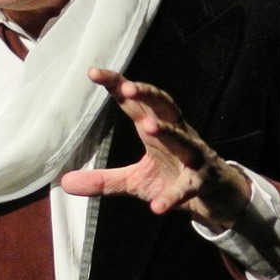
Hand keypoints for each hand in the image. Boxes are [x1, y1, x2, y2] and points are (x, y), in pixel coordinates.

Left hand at [61, 68, 250, 230]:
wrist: (214, 199)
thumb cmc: (172, 179)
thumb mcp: (134, 181)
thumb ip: (102, 180)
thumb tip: (64, 183)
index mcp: (156, 130)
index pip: (135, 103)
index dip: (117, 85)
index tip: (93, 72)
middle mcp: (177, 136)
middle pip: (165, 107)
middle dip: (148, 95)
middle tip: (127, 87)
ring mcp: (193, 158)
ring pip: (183, 139)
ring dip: (167, 132)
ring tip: (147, 127)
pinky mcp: (203, 182)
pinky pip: (189, 186)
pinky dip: (173, 195)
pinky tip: (157, 206)